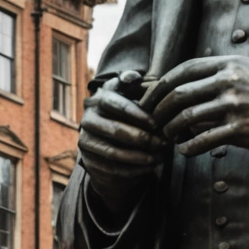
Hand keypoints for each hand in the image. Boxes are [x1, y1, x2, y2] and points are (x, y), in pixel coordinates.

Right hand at [77, 72, 168, 216]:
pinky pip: (111, 168)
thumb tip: (141, 78)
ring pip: (112, 152)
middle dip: (142, 138)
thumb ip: (139, 87)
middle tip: (163, 143)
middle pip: (114, 129)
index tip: (155, 122)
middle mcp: (87, 118)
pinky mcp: (88, 160)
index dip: (134, 112)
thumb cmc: (131, 115)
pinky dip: (132, 170)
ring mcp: (85, 140)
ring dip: (139, 157)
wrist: (112, 142)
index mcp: (99, 99)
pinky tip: (149, 167)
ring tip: (159, 158)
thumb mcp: (134, 98)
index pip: (112, 102)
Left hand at [142, 57, 248, 158]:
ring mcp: (234, 105)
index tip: (150, 100)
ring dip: (170, 130)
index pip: (182, 71)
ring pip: (186, 118)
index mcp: (228, 64)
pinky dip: (188, 148)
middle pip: (178, 95)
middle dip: (158, 111)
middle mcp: (228, 81)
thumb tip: (189, 82)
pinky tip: (185, 151)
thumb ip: (221, 72)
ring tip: (168, 137)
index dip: (160, 86)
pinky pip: (203, 140)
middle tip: (152, 123)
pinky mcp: (240, 129)